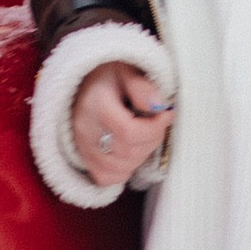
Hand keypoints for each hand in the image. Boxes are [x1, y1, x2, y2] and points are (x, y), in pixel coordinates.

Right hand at [71, 60, 172, 191]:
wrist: (83, 85)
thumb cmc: (108, 77)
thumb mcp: (126, 71)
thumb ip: (142, 87)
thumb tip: (160, 106)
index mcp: (95, 106)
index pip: (128, 132)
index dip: (155, 128)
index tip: (167, 114)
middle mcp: (85, 131)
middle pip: (128, 152)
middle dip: (152, 139)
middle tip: (157, 122)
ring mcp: (83, 149)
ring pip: (121, 167)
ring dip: (142, 154)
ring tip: (143, 133)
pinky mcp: (84, 160)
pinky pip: (108, 178)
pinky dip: (125, 169)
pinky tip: (129, 150)